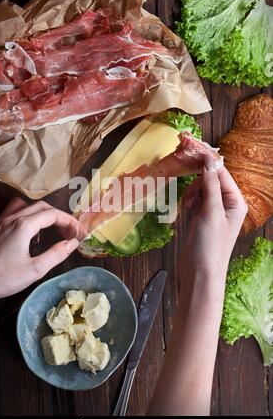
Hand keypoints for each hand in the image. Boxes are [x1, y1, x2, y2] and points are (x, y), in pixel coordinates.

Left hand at [0, 198, 85, 308]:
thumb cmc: (2, 279)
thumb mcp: (35, 270)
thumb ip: (56, 254)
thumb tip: (72, 243)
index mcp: (23, 226)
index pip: (53, 214)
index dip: (69, 221)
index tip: (79, 232)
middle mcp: (12, 218)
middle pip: (42, 206)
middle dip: (59, 216)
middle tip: (70, 231)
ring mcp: (2, 221)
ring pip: (28, 205)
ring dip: (43, 213)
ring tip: (52, 228)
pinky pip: (15, 211)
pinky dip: (28, 215)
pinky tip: (30, 231)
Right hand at [179, 156, 247, 288]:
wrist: (199, 273)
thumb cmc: (210, 247)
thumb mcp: (212, 212)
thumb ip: (210, 185)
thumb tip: (209, 160)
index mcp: (235, 202)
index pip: (221, 172)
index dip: (207, 158)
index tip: (192, 145)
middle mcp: (226, 205)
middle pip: (210, 179)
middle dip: (197, 175)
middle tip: (183, 162)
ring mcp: (212, 212)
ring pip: (199, 189)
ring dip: (191, 192)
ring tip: (188, 205)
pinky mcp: (200, 219)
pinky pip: (193, 200)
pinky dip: (187, 202)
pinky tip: (185, 211)